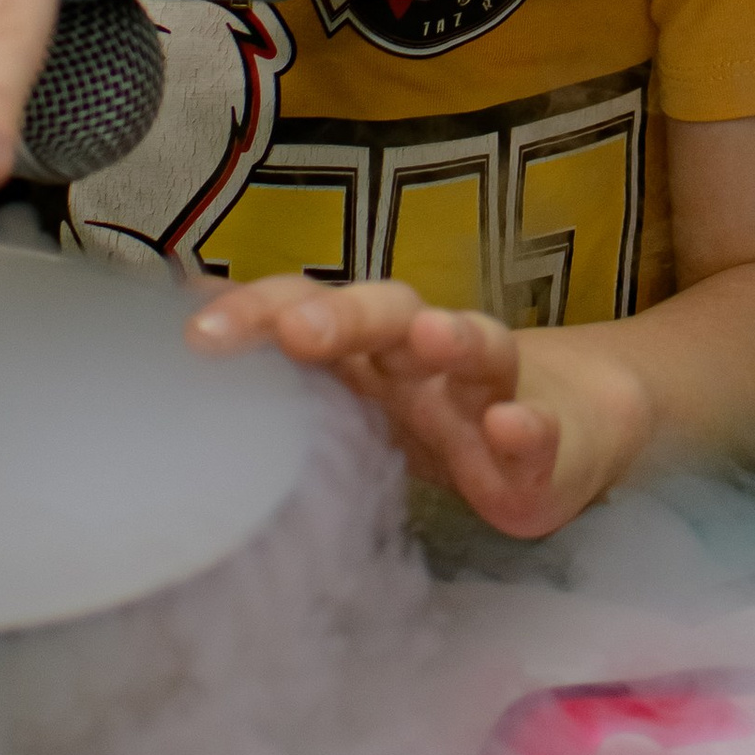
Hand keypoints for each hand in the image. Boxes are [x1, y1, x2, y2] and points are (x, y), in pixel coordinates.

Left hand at [190, 277, 651, 538]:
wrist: (579, 422)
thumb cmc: (444, 415)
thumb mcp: (366, 409)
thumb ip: (289, 394)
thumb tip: (175, 364)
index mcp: (369, 350)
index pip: (306, 310)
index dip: (255, 313)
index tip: (196, 333)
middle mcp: (427, 355)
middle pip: (385, 312)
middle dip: (343, 315)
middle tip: (301, 330)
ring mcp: (493, 391)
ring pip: (476, 346)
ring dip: (453, 340)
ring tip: (431, 339)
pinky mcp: (547, 444)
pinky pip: (538, 430)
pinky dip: (526, 427)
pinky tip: (509, 427)